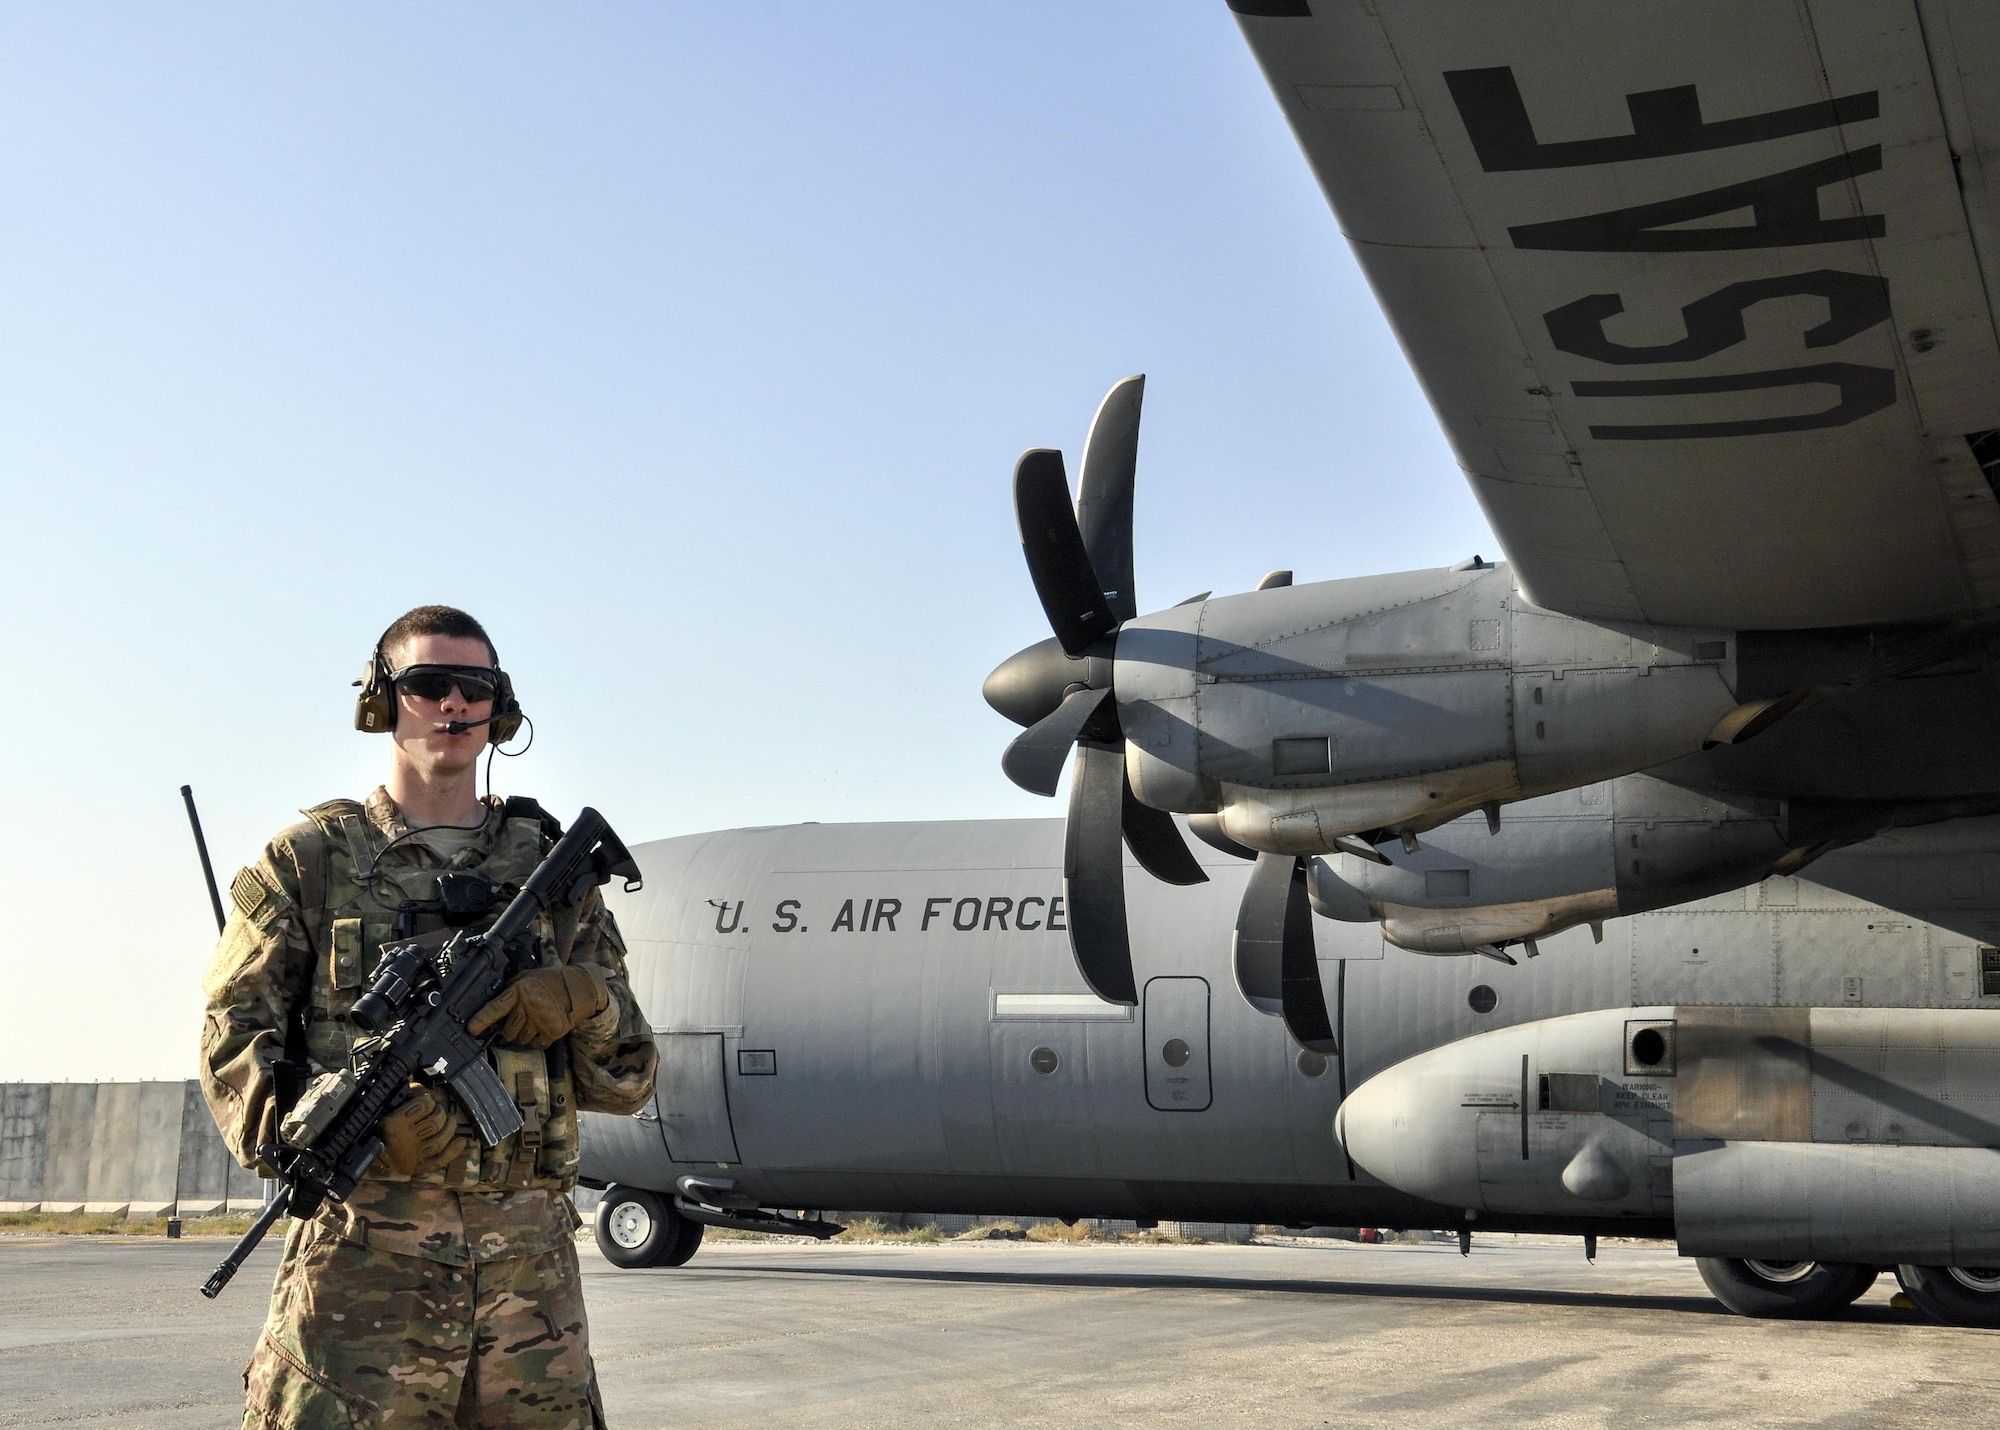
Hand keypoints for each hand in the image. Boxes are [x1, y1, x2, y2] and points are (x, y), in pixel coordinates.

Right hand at [375, 1086, 466, 1177]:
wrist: (366, 1151)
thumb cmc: (381, 1125)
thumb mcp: (390, 1104)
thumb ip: (411, 1094)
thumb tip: (434, 1095)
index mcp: (395, 1122)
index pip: (424, 1105)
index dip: (430, 1100)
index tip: (429, 1102)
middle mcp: (404, 1139)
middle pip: (435, 1123)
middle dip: (441, 1114)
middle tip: (439, 1112)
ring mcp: (412, 1155)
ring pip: (439, 1141)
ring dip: (449, 1129)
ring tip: (450, 1122)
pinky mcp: (417, 1167)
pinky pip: (439, 1160)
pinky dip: (452, 1152)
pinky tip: (462, 1142)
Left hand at [468, 965, 609, 1048]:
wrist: (580, 987)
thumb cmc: (551, 981)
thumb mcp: (527, 977)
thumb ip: (511, 989)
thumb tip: (492, 1003)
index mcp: (521, 990)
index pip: (496, 1007)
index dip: (482, 1019)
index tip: (471, 1029)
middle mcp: (530, 1006)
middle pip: (508, 1030)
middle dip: (508, 1030)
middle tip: (515, 1023)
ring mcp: (542, 1020)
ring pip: (521, 1039)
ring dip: (523, 1035)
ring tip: (532, 1023)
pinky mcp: (553, 1031)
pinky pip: (537, 1044)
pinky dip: (537, 1040)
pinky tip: (541, 1028)